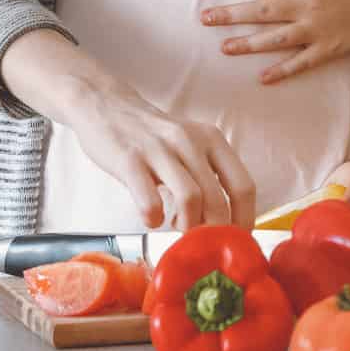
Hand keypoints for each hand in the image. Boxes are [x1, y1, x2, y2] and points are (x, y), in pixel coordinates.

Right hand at [0, 30, 257, 229]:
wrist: (106, 105)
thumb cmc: (151, 135)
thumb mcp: (189, 143)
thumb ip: (207, 172)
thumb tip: (225, 221)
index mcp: (211, 139)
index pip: (243, 186)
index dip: (244, 220)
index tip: (234, 241)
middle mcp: (190, 141)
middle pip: (218, 200)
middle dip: (213, 232)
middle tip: (201, 245)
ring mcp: (159, 149)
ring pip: (190, 198)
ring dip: (187, 226)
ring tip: (176, 227)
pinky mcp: (129, 159)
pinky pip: (148, 198)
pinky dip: (153, 217)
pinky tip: (151, 218)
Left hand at [200, 0, 349, 83]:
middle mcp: (308, 5)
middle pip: (263, 10)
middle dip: (231, 14)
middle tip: (204, 18)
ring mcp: (317, 30)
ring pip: (276, 39)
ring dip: (248, 44)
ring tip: (223, 47)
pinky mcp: (327, 49)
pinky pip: (301, 63)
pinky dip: (282, 71)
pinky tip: (262, 78)